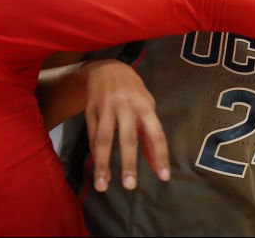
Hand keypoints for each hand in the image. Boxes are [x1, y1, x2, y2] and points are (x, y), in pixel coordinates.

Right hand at [83, 60, 169, 191]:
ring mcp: (106, 108)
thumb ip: (151, 137)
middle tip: (130, 185)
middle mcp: (125, 106)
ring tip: (102, 186)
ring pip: (103, 139)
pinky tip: (99, 171)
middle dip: (129, 162)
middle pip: (127, 137)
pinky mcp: (90, 110)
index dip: (160, 155)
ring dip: (102, 164)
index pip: (156, 133)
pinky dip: (95, 154)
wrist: (106, 68)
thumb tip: (158, 167)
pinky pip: (92, 137)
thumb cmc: (133, 92)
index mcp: (144, 105)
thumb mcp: (147, 107)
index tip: (164, 177)